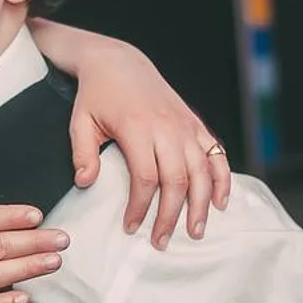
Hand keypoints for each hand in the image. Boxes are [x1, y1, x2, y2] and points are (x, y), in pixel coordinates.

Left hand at [63, 37, 230, 246]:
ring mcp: (184, 125)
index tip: (130, 227)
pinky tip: (220, 202)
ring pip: (202, 171)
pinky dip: (222, 179)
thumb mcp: (80, 121)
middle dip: (170, 216)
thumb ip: (82, 152)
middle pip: (177, 180)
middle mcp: (166, 127)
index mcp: (137, 128)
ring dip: (201, 205)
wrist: (119, 62)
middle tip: (160, 241)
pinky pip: (216, 153)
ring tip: (195, 232)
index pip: (145, 178)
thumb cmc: (97, 94)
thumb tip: (85, 183)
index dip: (140, 207)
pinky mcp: (195, 123)